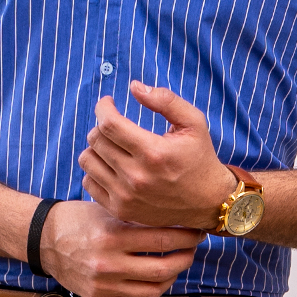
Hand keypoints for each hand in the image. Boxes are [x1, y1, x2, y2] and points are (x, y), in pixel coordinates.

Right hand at [39, 200, 204, 296]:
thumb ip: (137, 218)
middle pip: (163, 268)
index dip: (186, 236)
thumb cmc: (78, 219)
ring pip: (153, 290)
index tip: (196, 231)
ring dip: (171, 277)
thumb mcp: (107, 210)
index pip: (162, 238)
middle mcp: (109, 263)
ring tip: (176, 264)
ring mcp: (104, 285)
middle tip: (192, 249)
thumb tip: (175, 219)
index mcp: (112, 235)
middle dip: (185, 258)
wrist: (44, 239)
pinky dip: (151, 292)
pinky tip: (155, 279)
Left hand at [78, 80, 237, 230]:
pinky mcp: (120, 210)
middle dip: (102, 124)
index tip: (108, 103)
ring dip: (96, 146)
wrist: (208, 203)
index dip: (103, 107)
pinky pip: (88, 183)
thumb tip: (134, 86)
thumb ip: (165, 100)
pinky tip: (111, 165)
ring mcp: (126, 197)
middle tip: (115, 124)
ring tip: (112, 144)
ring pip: (87, 160)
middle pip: (96, 140)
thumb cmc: (200, 158)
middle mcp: (137, 177)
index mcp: (154, 152)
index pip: (109, 124)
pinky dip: (96, 170)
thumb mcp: (193, 123)